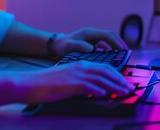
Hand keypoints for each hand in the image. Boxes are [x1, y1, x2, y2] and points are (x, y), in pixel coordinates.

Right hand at [17, 60, 133, 104]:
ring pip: (101, 78)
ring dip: (114, 86)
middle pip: (105, 71)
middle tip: (129, 88)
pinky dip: (100, 90)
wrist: (30, 83)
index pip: (103, 66)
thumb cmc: (46, 84)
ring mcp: (75, 75)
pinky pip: (89, 86)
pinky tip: (106, 95)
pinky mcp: (71, 84)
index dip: (116, 74)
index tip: (124, 82)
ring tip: (124, 92)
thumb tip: (94, 90)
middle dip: (120, 79)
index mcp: (79, 64)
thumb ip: (80, 82)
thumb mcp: (66, 79)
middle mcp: (79, 67)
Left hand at [52, 27, 127, 55]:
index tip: (123, 50)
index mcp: (89, 33)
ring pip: (109, 40)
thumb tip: (92, 48)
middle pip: (111, 35)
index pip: (107, 35)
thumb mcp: (69, 46)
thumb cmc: (62, 46)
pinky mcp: (93, 43)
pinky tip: (114, 58)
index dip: (116, 42)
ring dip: (117, 46)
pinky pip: (105, 45)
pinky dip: (111, 50)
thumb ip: (79, 46)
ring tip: (123, 55)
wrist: (57, 45)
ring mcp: (93, 38)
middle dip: (120, 43)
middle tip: (127, 53)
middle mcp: (93, 34)